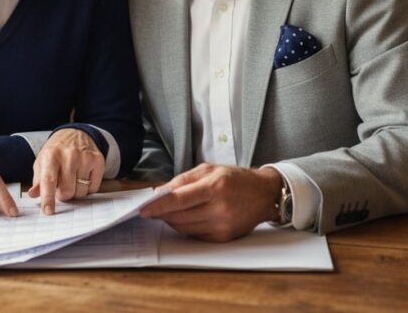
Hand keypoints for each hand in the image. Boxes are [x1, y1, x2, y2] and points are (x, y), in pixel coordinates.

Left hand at [27, 129, 104, 214]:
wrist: (75, 134)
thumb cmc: (56, 152)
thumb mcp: (42, 162)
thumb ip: (38, 180)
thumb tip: (33, 194)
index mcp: (51, 155)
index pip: (49, 180)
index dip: (48, 198)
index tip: (47, 211)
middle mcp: (70, 155)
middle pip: (67, 191)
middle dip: (63, 195)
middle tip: (61, 187)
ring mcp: (86, 157)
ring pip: (81, 192)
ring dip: (76, 192)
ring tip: (72, 179)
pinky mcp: (98, 161)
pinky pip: (93, 188)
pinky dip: (87, 188)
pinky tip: (83, 177)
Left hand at [138, 164, 282, 241]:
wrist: (264, 195)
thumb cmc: (236, 179)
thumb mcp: (210, 169)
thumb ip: (183, 180)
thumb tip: (159, 192)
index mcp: (215, 187)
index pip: (179, 200)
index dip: (158, 206)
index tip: (142, 209)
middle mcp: (219, 209)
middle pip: (179, 216)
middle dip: (162, 213)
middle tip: (152, 208)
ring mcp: (221, 226)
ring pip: (184, 228)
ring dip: (171, 220)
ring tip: (168, 211)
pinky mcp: (223, 237)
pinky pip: (194, 235)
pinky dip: (185, 227)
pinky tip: (186, 217)